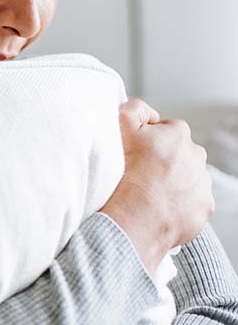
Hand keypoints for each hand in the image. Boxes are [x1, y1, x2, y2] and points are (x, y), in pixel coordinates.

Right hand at [100, 98, 214, 274]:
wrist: (137, 216)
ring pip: (186, 177)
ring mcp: (202, 183)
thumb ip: (134, 108)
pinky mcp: (204, 206)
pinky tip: (159, 207)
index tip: (135, 153)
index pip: (164, 130)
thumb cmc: (128, 172)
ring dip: (171, 182)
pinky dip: (177, 204)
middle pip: (178, 154)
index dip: (146, 141)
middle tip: (140, 173)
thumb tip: (148, 112)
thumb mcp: (121, 125)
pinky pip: (190, 202)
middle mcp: (197, 155)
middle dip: (163, 161)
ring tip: (148, 192)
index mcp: (178, 133)